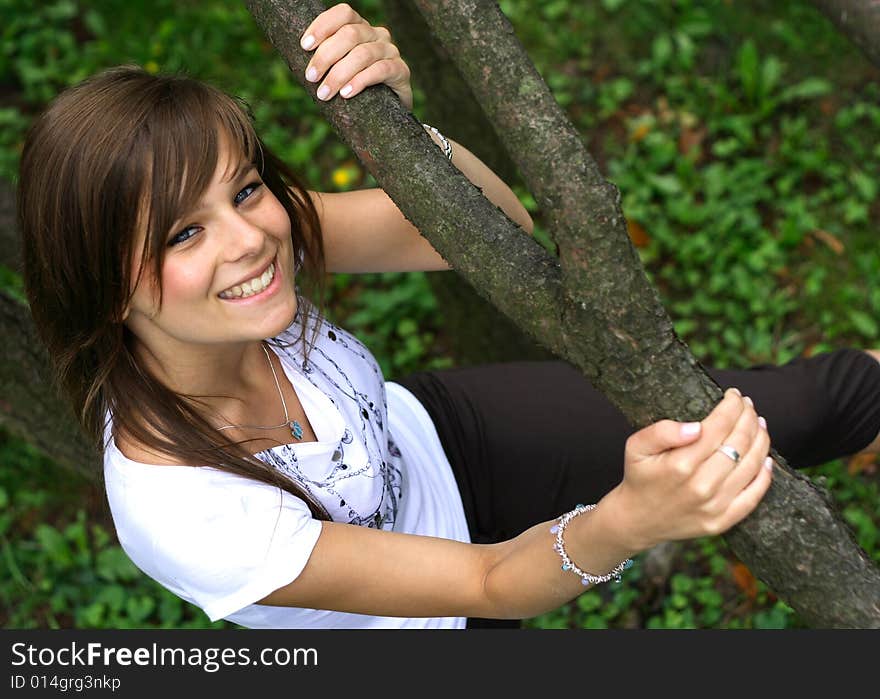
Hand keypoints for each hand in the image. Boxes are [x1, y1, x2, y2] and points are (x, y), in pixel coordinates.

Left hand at [299, 3, 412, 110]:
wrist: (387, 113)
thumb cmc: (357, 90)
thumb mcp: (339, 71)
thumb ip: (326, 61)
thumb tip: (298, 61)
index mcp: (360, 28)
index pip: (343, 14)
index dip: (323, 26)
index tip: (304, 46)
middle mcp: (377, 35)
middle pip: (350, 35)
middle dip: (326, 56)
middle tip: (311, 78)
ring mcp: (390, 51)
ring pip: (363, 54)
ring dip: (339, 74)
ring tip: (324, 93)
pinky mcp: (401, 71)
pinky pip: (380, 70)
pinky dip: (360, 81)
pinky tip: (346, 94)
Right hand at [609, 388, 772, 550]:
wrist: (637, 519)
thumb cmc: (639, 476)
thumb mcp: (636, 446)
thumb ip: (662, 432)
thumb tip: (697, 426)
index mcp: (680, 465)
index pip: (718, 426)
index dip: (731, 406)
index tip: (733, 394)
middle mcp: (701, 486)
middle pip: (739, 442)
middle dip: (748, 417)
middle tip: (747, 405)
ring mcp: (714, 506)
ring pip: (752, 465)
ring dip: (761, 439)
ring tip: (758, 424)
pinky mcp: (723, 521)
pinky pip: (754, 495)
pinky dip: (765, 474)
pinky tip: (766, 458)